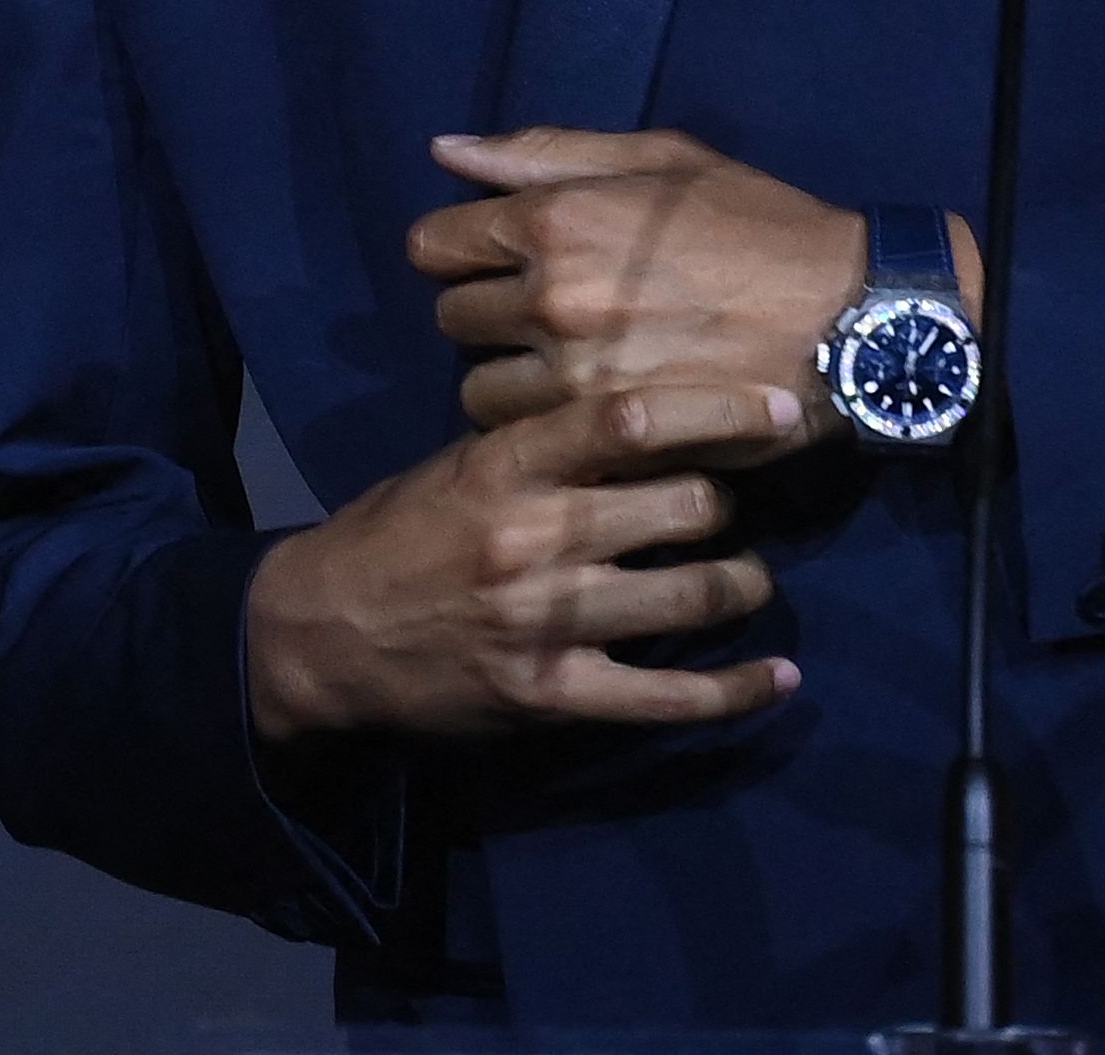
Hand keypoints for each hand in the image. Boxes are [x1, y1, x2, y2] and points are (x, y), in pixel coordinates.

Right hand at [243, 383, 812, 740]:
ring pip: (691, 597)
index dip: (721, 408)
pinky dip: (733, 690)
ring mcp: (546, 623)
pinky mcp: (551, 697)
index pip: (632, 420)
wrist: (321, 635)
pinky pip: (665, 698)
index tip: (782, 405)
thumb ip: (548, 441)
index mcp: (508, 465)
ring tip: (750, 578)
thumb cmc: (402, 531)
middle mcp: (534, 538)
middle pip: (685, 507)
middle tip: (733, 504)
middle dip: (728, 503)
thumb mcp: (461, 462)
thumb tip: (656, 413)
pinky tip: (777, 678)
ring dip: (742, 584)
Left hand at [410, 127, 975, 433]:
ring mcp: (577, 379)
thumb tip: (445, 152)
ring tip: (571, 367)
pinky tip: (595, 408)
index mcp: (556, 220)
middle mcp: (551, 300)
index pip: (432, 245)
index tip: (502, 259)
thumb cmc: (759, 225)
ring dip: (512, 381)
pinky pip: (531, 442)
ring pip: (480, 392)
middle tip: (549, 314)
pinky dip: (551, 429)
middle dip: (489, 313)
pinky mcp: (609, 440)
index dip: (463, 249)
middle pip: (451, 318)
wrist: (849, 318)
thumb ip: (544, 154)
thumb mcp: (660, 161)